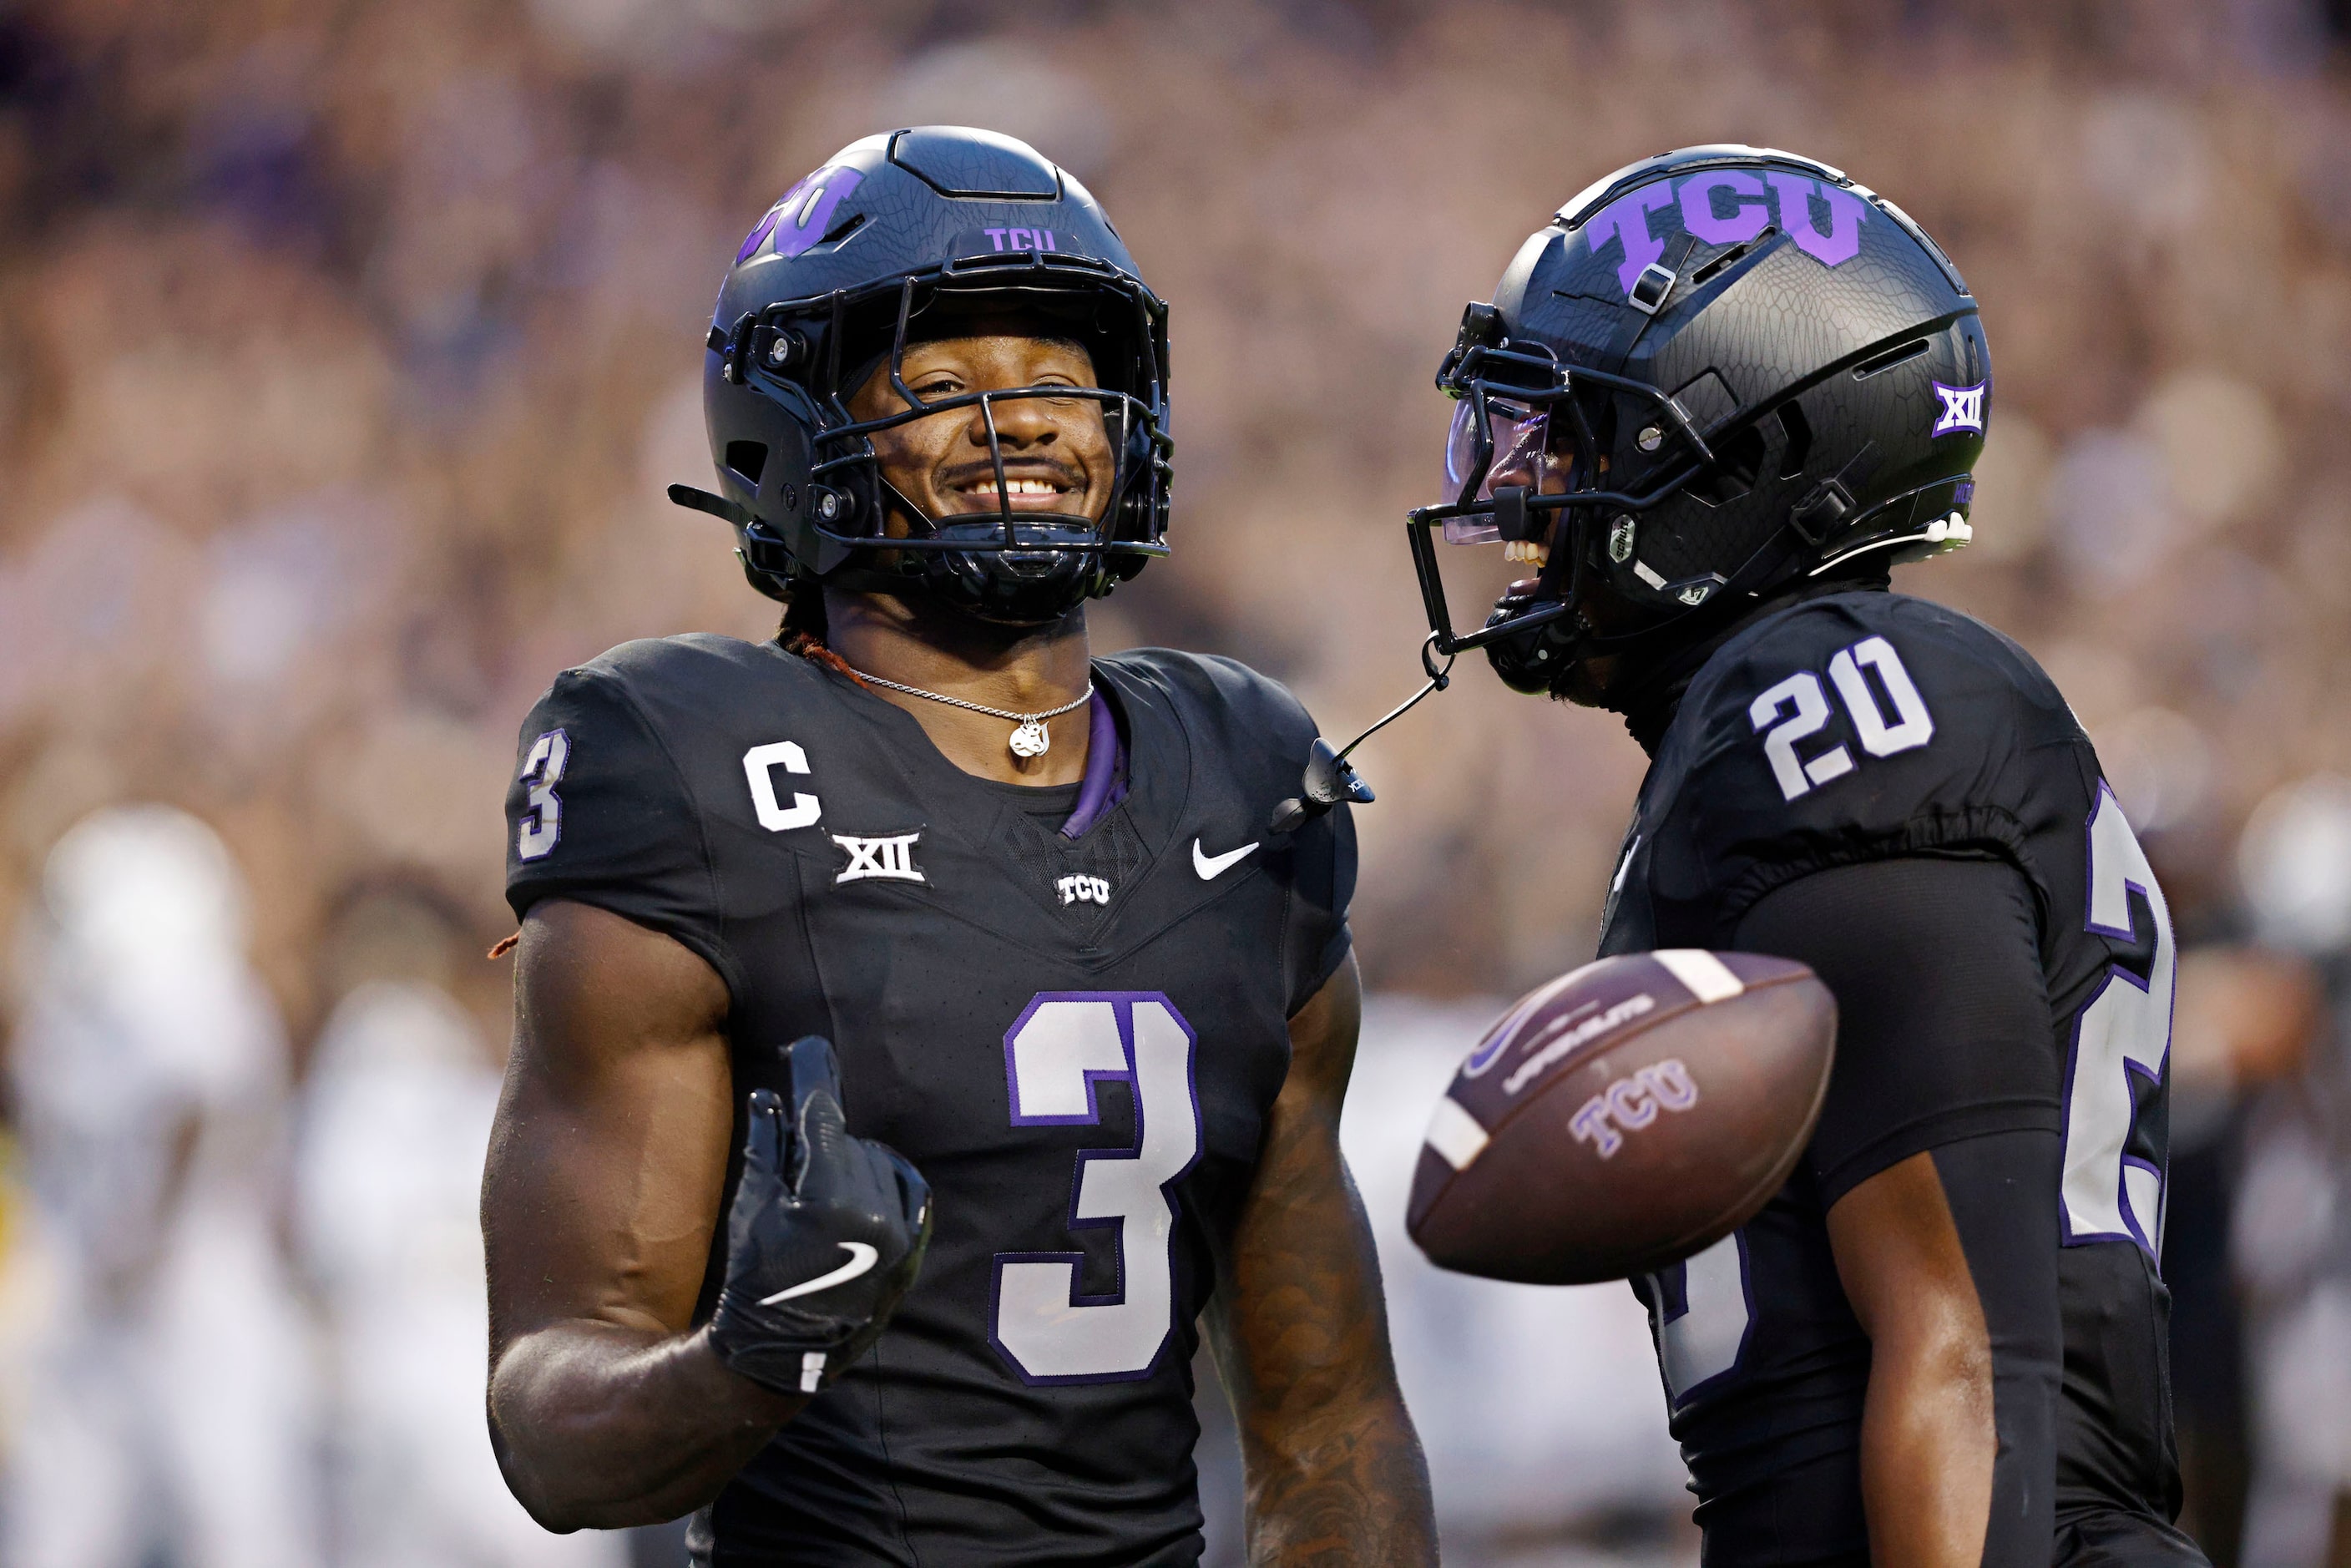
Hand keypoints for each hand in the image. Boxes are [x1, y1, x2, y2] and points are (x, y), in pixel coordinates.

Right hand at [706, 1036, 932, 1395]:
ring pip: (879, 1163)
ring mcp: (902, 1232)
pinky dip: (885, 1182)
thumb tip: (771, 1095)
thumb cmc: (757, 1281)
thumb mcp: (752, 1209)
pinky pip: (907, 1191)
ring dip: (851, 1163)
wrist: (785, 1355)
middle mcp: (877, 1210)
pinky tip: (859, 1193)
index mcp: (832, 1196)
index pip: (824, 1114)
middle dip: (819, 1141)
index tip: (807, 1048)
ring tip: (820, 1198)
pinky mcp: (915, 1248)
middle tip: (793, 1162)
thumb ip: (766, 1146)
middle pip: (848, 1139)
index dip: (813, 1075)